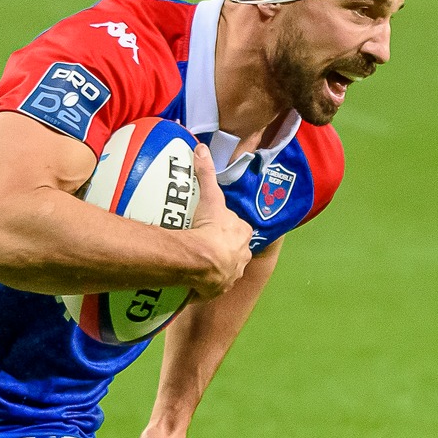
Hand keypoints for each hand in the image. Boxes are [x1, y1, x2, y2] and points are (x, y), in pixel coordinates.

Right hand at [183, 149, 252, 301]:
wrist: (201, 261)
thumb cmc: (210, 228)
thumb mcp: (210, 197)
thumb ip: (206, 173)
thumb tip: (201, 147)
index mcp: (244, 234)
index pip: (239, 227)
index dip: (228, 226)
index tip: (214, 224)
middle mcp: (243, 256)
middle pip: (234, 249)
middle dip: (223, 247)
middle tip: (203, 242)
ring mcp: (232, 275)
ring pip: (226, 269)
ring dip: (215, 266)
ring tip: (197, 261)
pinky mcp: (220, 289)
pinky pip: (213, 286)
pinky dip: (206, 283)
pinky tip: (193, 278)